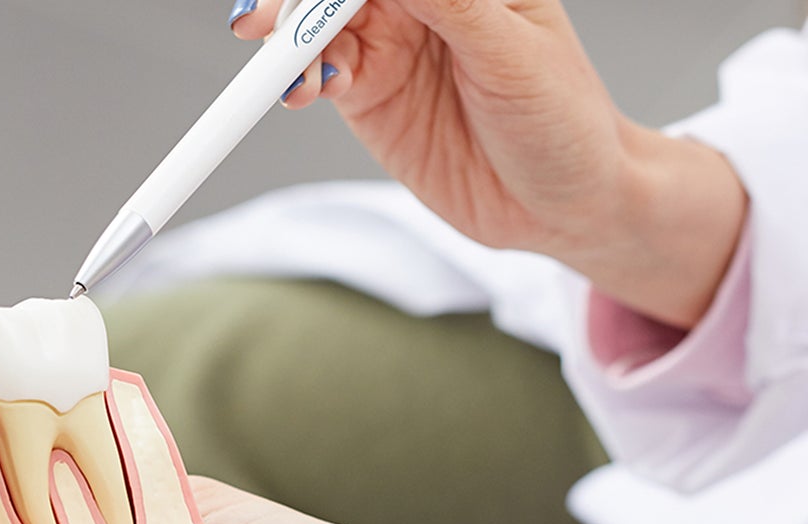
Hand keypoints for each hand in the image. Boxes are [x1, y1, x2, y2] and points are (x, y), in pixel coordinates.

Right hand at [235, 0, 745, 326]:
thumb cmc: (563, 120)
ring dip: (290, 44)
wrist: (562, 204)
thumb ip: (451, 2)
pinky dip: (300, 79)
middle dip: (296, 3)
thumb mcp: (512, 54)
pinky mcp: (370, 99)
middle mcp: (423, 3)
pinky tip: (301, 89)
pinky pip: (320, 76)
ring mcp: (391, 48)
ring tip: (283, 70)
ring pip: (320, 29)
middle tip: (260, 19)